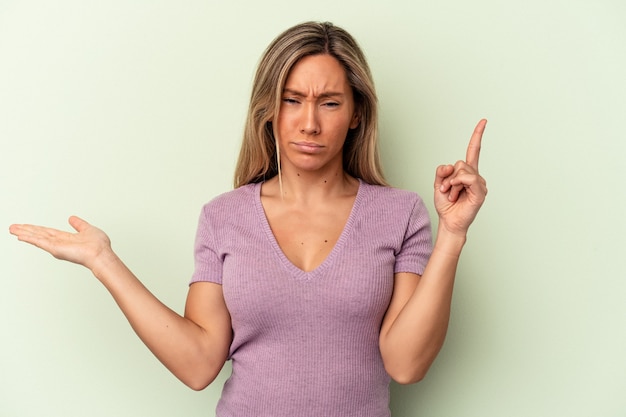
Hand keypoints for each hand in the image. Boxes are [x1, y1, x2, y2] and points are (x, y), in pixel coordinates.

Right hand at [9, 216, 112, 271]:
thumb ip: (78, 224)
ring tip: (12, 230)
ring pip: (37, 237)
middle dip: (26, 230)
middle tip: (13, 227)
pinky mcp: (55, 249)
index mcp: (66, 238)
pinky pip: (40, 242)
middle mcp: (60, 242)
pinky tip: (20, 236)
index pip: (48, 232)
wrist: (101, 254)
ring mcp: (56, 246)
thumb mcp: (87, 229)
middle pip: (39, 234)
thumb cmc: (99, 245)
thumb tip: (72, 218)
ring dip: (24, 233)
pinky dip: (30, 238)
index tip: (26, 226)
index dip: (37, 229)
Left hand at [434, 119, 487, 236]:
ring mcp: (479, 184)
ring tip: (452, 194)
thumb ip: (442, 172)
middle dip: (449, 176)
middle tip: (448, 190)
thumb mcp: (438, 184)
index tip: (483, 121)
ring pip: (463, 170)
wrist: (449, 221)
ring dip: (452, 183)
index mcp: (467, 173)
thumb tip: (450, 166)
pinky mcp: (480, 192)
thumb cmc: (446, 205)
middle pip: (460, 162)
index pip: (473, 150)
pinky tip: (456, 195)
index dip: (477, 136)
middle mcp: (475, 177)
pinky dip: (458, 184)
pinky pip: (469, 178)